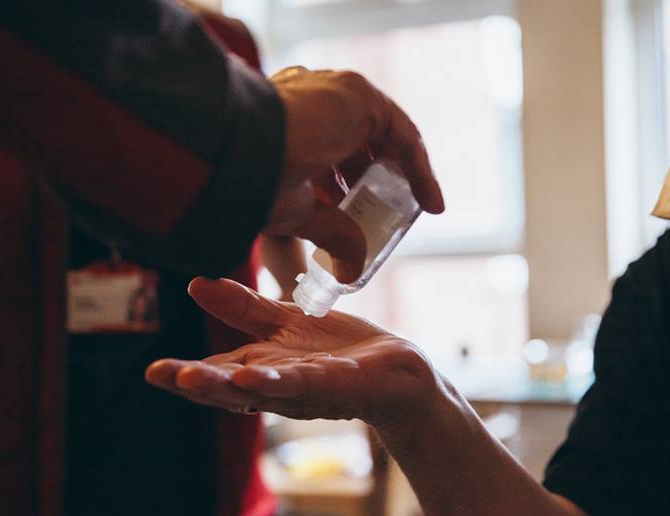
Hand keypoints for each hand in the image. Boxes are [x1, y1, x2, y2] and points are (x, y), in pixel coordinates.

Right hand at [144, 277, 439, 426]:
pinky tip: (253, 374)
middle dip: (197, 383)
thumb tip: (194, 283)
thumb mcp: (286, 323)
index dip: (184, 374)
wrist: (397, 370)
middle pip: (231, 387)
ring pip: (263, 388)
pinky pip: (307, 382)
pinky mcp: (340, 383)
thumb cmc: (340, 350)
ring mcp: (310, 387)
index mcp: (263, 369)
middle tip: (160, 376)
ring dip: (228, 385)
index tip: (151, 372)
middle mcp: (280, 384)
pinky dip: (280, 380)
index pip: (218, 373)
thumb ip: (243, 308)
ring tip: (193, 377)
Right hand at [264, 67, 444, 282]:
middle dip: (374, 181)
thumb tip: (351, 270)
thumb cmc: (253, 184)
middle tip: (384, 216)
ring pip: (382, 134)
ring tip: (414, 210)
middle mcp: (308, 99)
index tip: (357, 215)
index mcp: (284, 123)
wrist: (240, 155)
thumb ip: (330, 233)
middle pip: (357, 140)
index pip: (327, 150)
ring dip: (401, 173)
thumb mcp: (299, 215)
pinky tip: (429, 202)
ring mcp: (332, 92)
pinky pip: (400, 132)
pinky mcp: (357, 94)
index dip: (348, 185)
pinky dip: (418, 167)